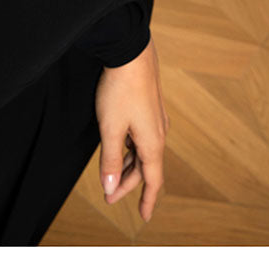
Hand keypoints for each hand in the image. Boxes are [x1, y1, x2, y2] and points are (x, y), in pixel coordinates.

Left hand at [94, 37, 169, 222]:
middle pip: (145, 167)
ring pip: (143, 152)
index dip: (147, 200)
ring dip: (128, 166)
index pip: (152, 181)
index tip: (144, 217)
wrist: (131, 52)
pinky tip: (120, 146)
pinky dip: (130, 148)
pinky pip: (142, 137)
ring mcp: (155, 120)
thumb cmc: (120, 89)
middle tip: (109, 195)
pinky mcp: (149, 107)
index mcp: (153, 143)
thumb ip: (110, 160)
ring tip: (111, 174)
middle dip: (127, 183)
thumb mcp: (110, 129)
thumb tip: (110, 187)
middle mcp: (159, 133)